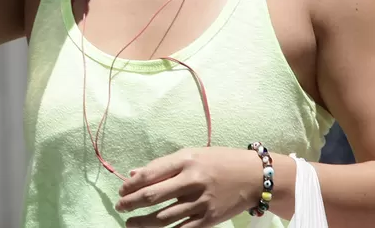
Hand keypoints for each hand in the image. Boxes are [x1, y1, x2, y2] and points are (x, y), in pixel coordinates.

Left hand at [116, 147, 263, 226]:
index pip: (151, 174)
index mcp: (187, 160)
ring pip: (163, 218)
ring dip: (142, 223)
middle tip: (120, 207)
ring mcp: (201, 202)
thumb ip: (164, 165)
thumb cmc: (220, 162)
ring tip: (130, 223)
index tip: (122, 190)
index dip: (132, 185)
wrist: (254, 176)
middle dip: (131, 203)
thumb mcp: (193, 154)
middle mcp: (193, 180)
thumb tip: (135, 174)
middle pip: (153, 196)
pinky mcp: (208, 219)